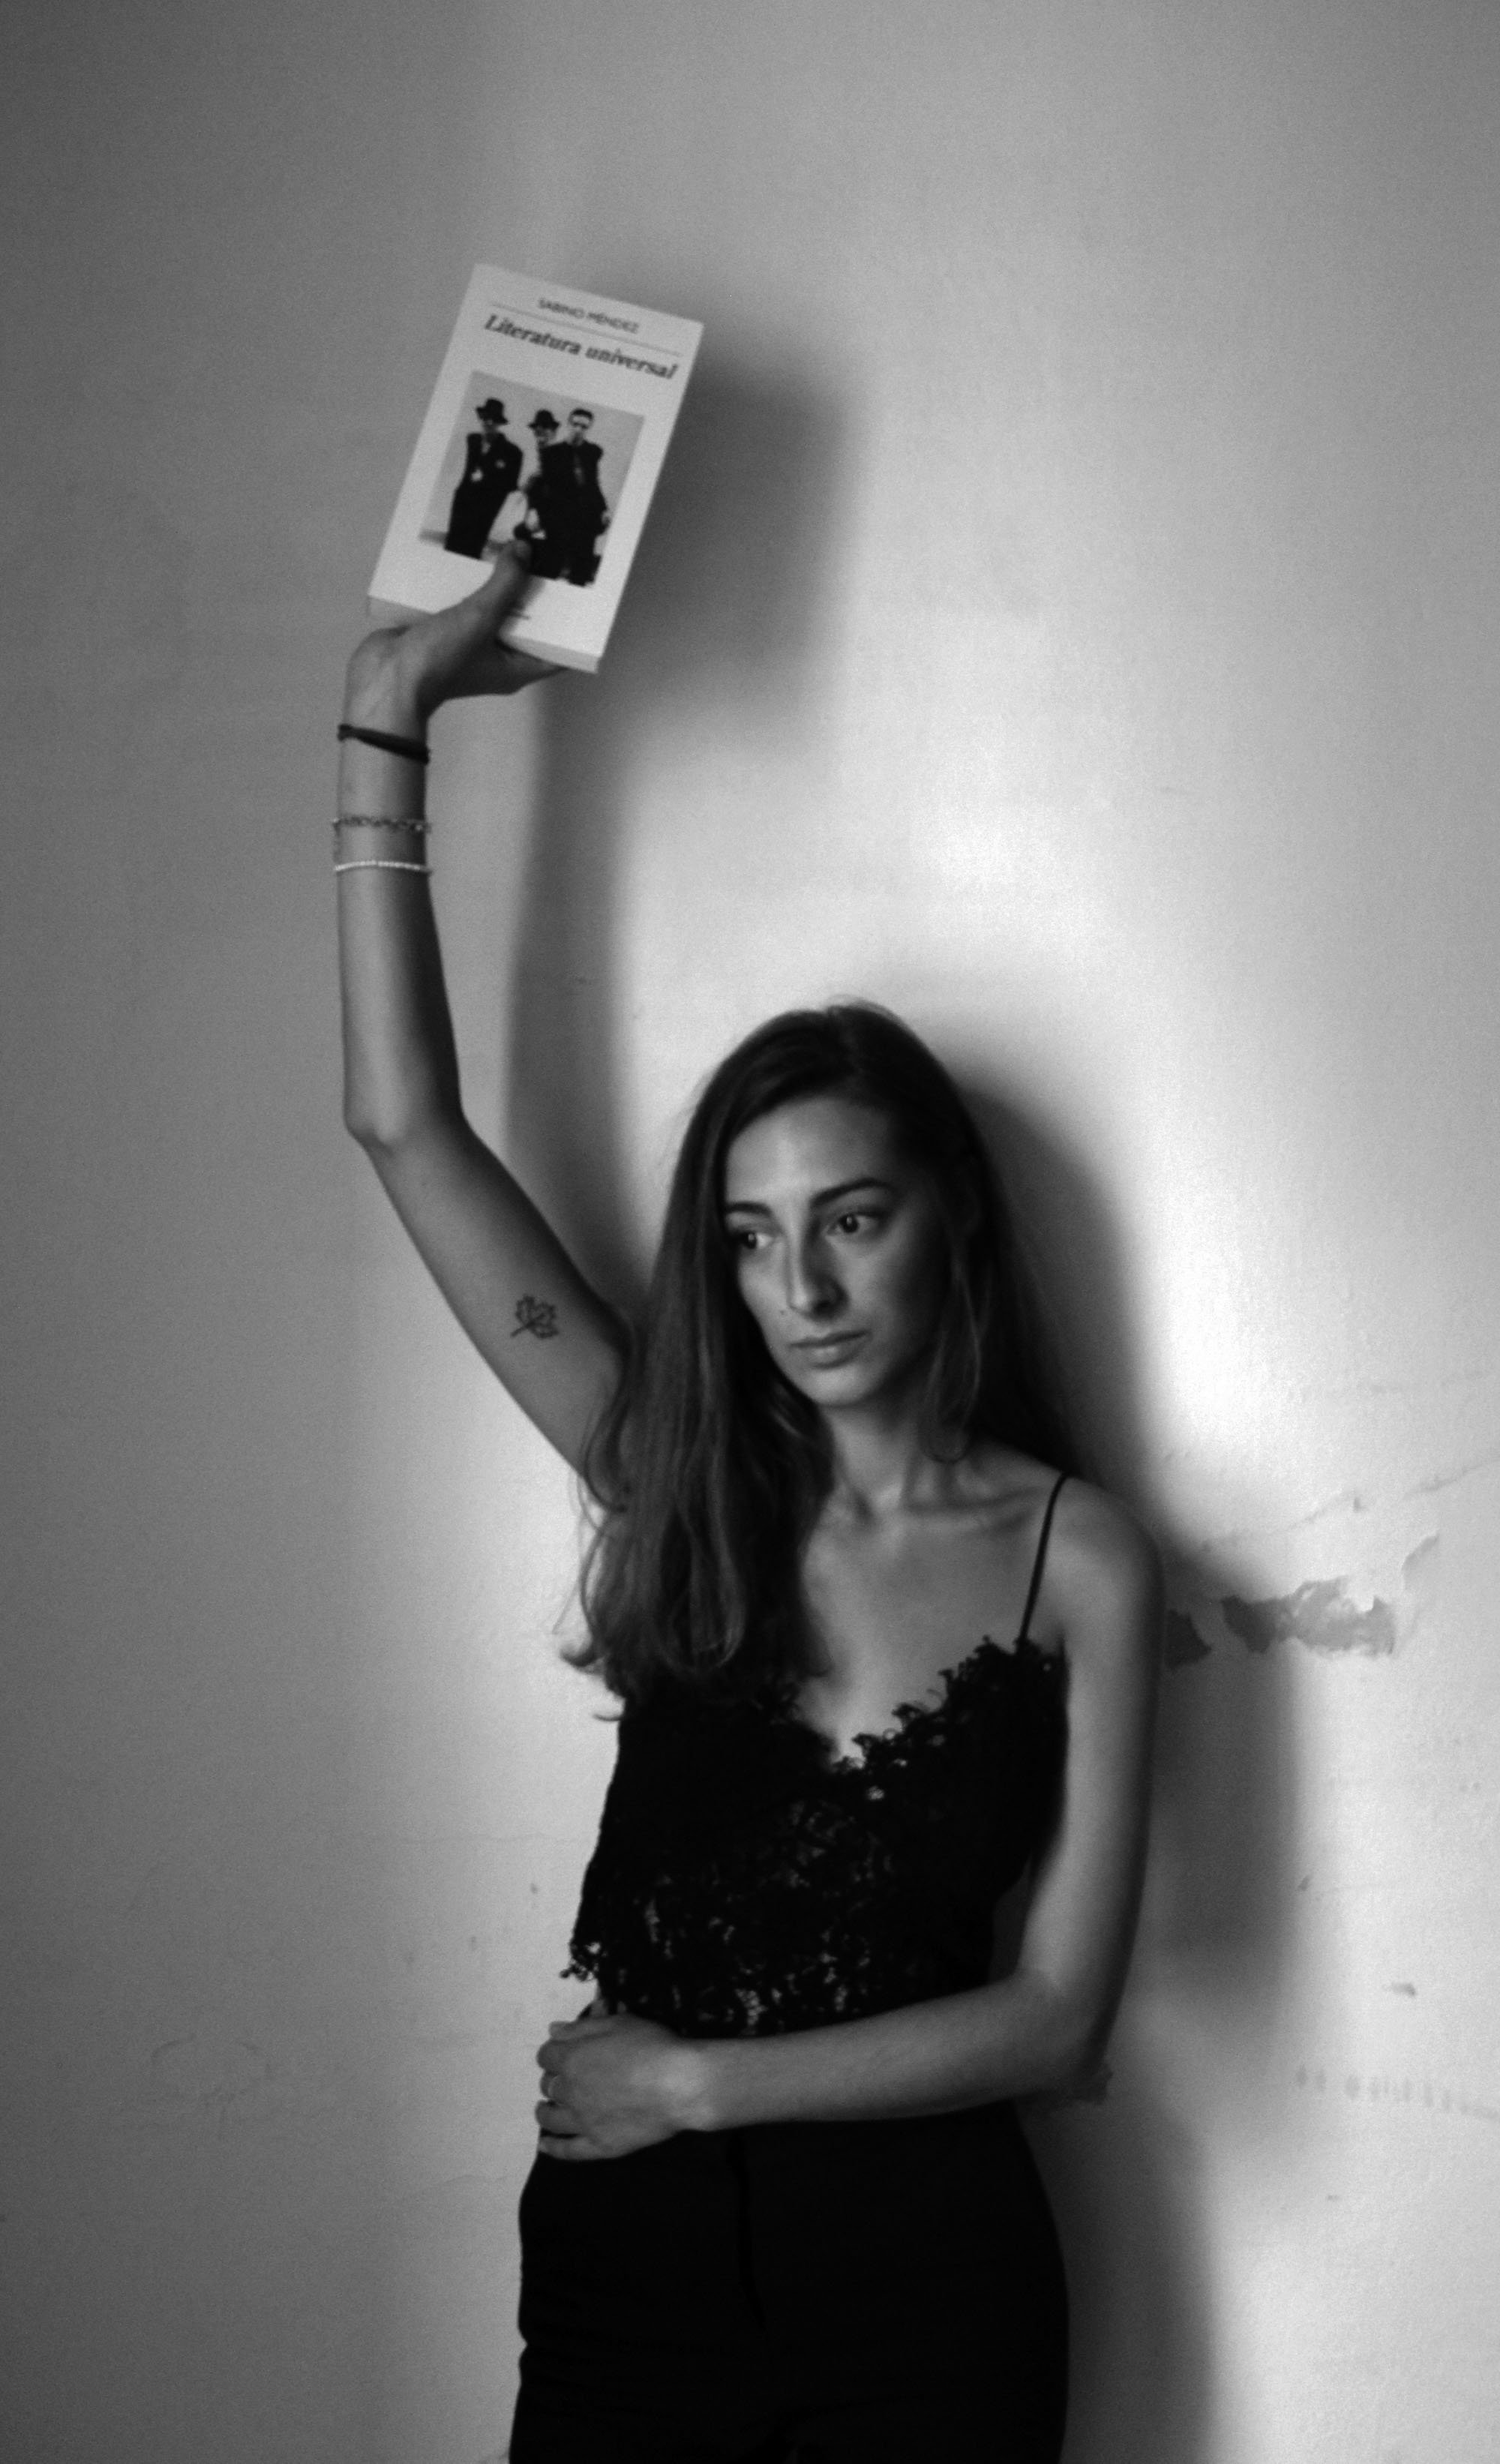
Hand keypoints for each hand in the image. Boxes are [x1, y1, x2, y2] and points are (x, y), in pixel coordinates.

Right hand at [343, 544, 560, 735]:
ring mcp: (470, 644)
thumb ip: (505, 585)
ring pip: (493, 609)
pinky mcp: (445, 630)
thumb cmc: (440, 661)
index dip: (571, 623)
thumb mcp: (480, 619)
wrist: (386, 677)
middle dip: (534, 591)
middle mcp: (498, 657)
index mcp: (517, 667)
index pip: (557, 649)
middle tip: (547, 555)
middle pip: (526, 622)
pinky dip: (469, 584)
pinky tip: (473, 554)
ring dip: (499, 582)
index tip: (582, 591)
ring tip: (514, 546)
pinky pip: (464, 604)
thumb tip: (524, 552)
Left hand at [534, 2008, 702, 2161]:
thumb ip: (582, 2027)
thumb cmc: (652, 2047)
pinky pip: (568, 2150)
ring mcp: (583, 2122)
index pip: (547, 2055)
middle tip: (564, 2078)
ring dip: (544, 2112)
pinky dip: (553, 2148)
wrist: (679, 2085)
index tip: (561, 2053)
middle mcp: (571, 2091)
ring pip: (551, 2119)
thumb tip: (553, 2030)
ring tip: (545, 2109)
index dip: (552, 2052)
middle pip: (548, 2085)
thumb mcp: (619, 2024)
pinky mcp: (599, 2145)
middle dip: (552, 2079)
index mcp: (573, 2058)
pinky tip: (545, 2146)